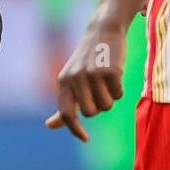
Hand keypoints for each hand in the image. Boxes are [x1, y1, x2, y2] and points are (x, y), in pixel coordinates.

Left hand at [44, 20, 127, 142]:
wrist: (104, 30)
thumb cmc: (88, 59)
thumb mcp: (72, 79)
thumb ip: (64, 104)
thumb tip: (49, 126)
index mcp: (64, 81)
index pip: (66, 114)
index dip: (75, 129)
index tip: (86, 139)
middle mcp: (76, 78)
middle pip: (91, 113)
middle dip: (99, 106)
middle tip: (100, 90)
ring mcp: (93, 74)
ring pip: (106, 106)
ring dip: (110, 97)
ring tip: (107, 79)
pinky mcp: (111, 70)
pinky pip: (118, 95)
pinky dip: (119, 89)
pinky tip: (116, 73)